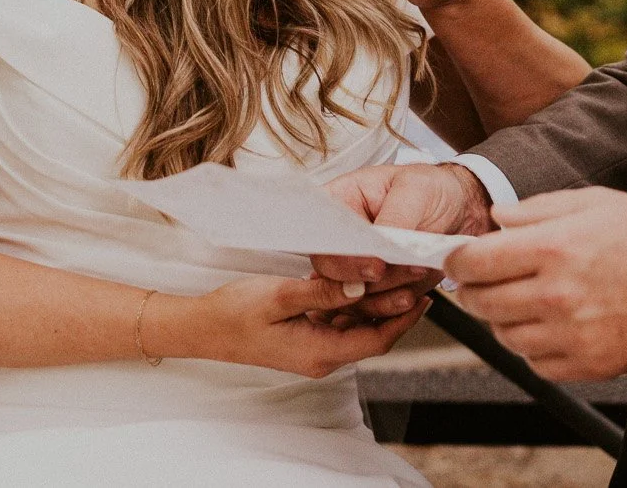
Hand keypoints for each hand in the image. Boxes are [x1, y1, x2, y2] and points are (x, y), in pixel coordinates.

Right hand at [150, 274, 427, 378]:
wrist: (201, 328)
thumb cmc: (234, 314)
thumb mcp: (278, 297)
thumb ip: (321, 292)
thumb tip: (359, 285)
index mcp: (319, 352)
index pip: (376, 339)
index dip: (404, 318)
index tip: (424, 293)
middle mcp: (322, 355)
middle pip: (373, 332)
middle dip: (399, 304)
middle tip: (422, 276)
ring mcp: (314, 346)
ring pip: (359, 324)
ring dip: (380, 301)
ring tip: (403, 272)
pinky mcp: (306, 335)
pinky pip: (341, 319)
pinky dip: (357, 301)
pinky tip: (367, 278)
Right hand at [310, 164, 495, 323]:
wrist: (458, 210)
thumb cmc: (430, 188)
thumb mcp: (415, 189)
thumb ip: (395, 217)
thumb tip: (380, 246)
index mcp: (339, 203)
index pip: (319, 234)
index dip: (339, 254)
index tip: (373, 264)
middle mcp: (341, 239)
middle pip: (329, 272)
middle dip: (364, 278)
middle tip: (391, 271)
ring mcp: (356, 267)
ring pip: (350, 298)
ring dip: (383, 295)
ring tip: (415, 273)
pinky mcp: (375, 289)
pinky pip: (372, 310)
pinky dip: (393, 309)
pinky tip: (414, 294)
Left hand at [444, 187, 626, 382]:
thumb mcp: (595, 202)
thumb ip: (538, 209)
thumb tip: (497, 218)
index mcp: (554, 248)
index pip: (475, 261)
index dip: (456, 260)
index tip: (455, 259)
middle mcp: (557, 295)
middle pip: (482, 301)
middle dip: (471, 290)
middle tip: (477, 281)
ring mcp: (572, 335)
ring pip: (504, 335)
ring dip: (501, 318)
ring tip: (518, 300)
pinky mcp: (588, 364)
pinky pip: (535, 363)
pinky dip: (531, 346)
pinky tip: (547, 325)